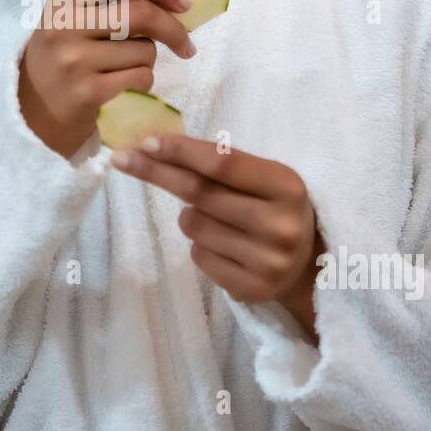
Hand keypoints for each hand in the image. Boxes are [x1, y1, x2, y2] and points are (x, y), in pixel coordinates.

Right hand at [18, 0, 195, 158]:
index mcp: (63, 3)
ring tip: (124, 71)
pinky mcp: (88, 93)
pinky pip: (141, 79)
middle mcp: (65, 27)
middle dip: (173, 29)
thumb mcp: (70, 25)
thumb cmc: (60, 65)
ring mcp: (75, 61)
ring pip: (145, 51)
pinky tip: (123, 88)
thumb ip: (109, 6)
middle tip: (186, 45)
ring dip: (148, 62)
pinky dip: (142, 83)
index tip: (183, 3)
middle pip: (140, 13)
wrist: (30, 116)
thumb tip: (174, 0)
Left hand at [110, 134, 326, 343]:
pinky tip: (224, 245)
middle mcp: (280, 225)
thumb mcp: (262, 180)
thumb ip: (220, 165)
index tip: (146, 141)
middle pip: (200, 193)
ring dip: (189, 215)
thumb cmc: (273, 208)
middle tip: (123, 158)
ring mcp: (267, 261)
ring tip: (214, 218)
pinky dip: (199, 245)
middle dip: (157, 172)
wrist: (307, 264)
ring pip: (193, 225)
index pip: (223, 164)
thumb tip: (155, 146)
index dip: (181, 151)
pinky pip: (198, 256)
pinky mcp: (251, 289)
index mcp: (287, 186)